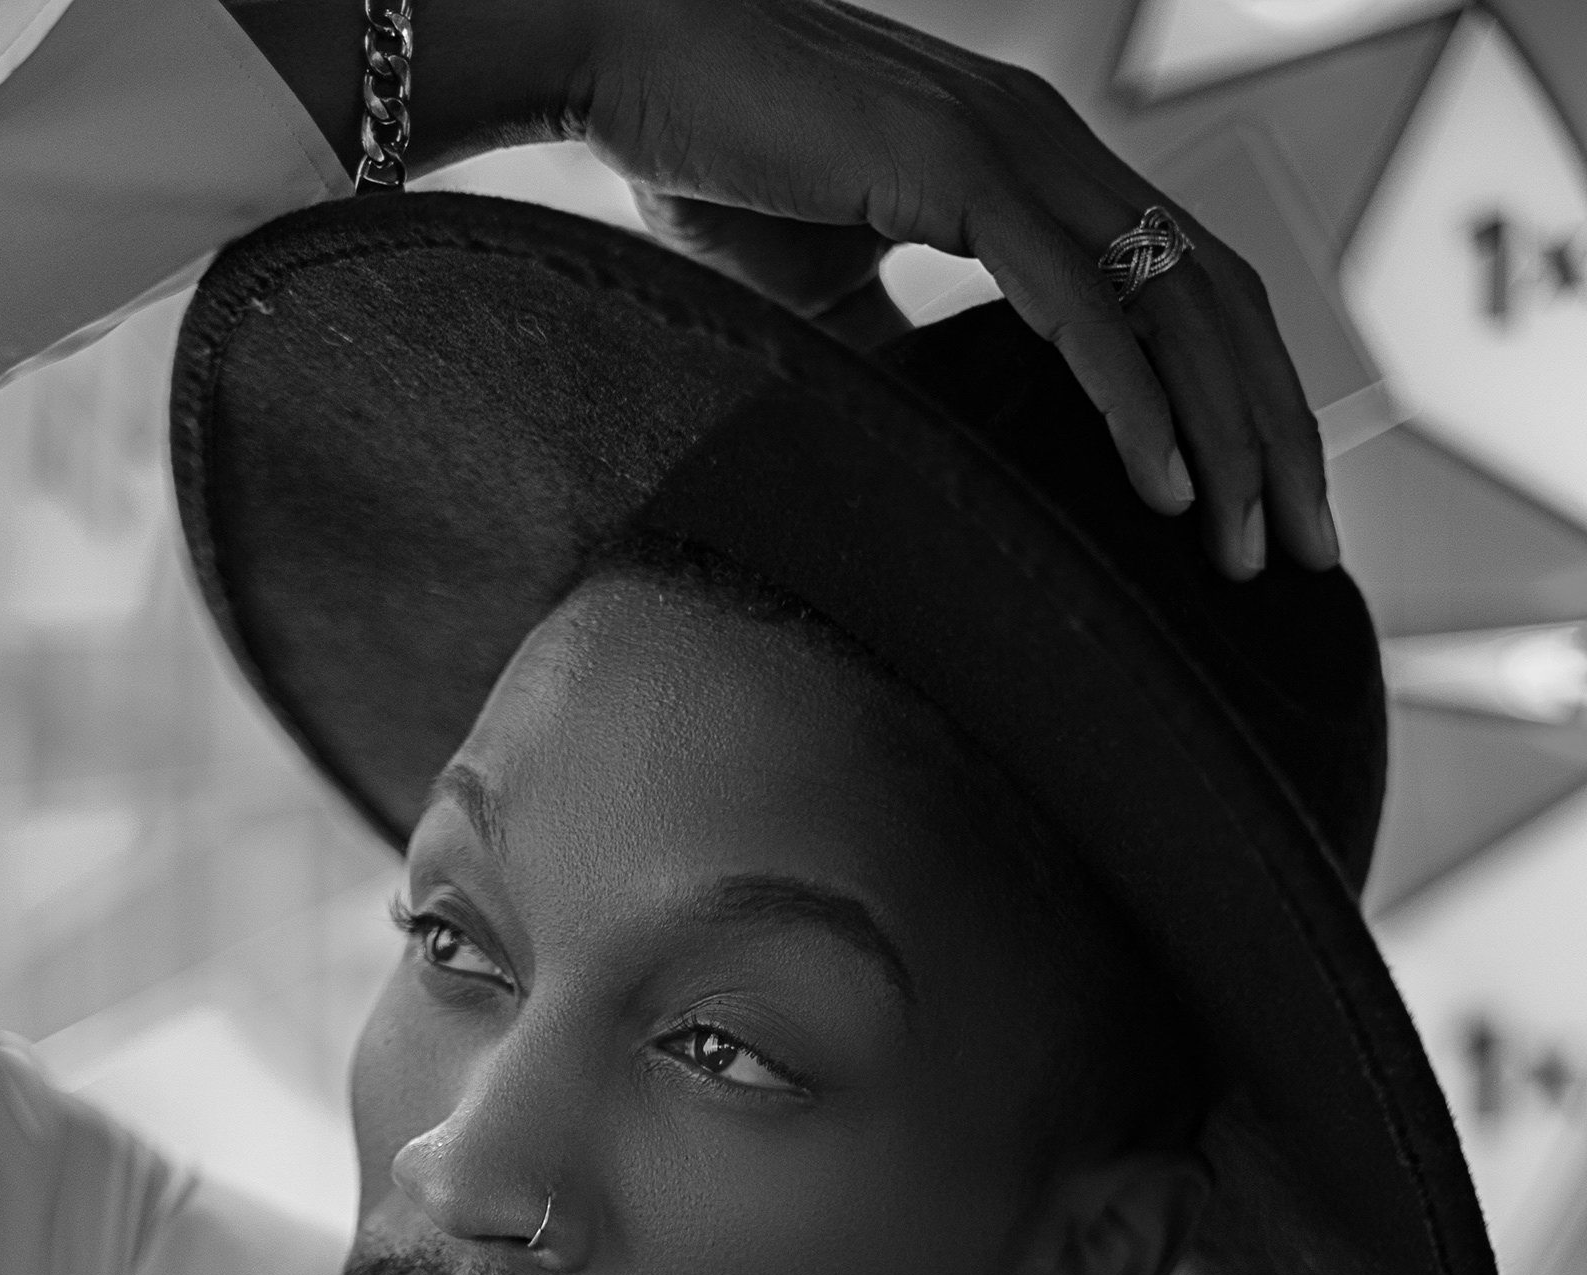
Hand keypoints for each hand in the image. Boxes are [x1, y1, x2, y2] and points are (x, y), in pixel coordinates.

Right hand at [234, 0, 1333, 581]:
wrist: (625, 61)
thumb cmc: (714, 164)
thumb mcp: (829, 296)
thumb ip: (902, 359)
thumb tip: (930, 458)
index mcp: (1039, 172)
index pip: (1182, 293)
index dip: (1242, 399)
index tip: (1267, 507)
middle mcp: (1054, 149)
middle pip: (1215, 304)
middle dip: (1276, 436)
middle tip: (1309, 555)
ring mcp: (1019, 149)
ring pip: (1170, 308)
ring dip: (1227, 437)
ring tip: (1253, 548)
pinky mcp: (963, 170)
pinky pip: (1079, 305)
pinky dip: (1134, 401)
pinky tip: (1172, 487)